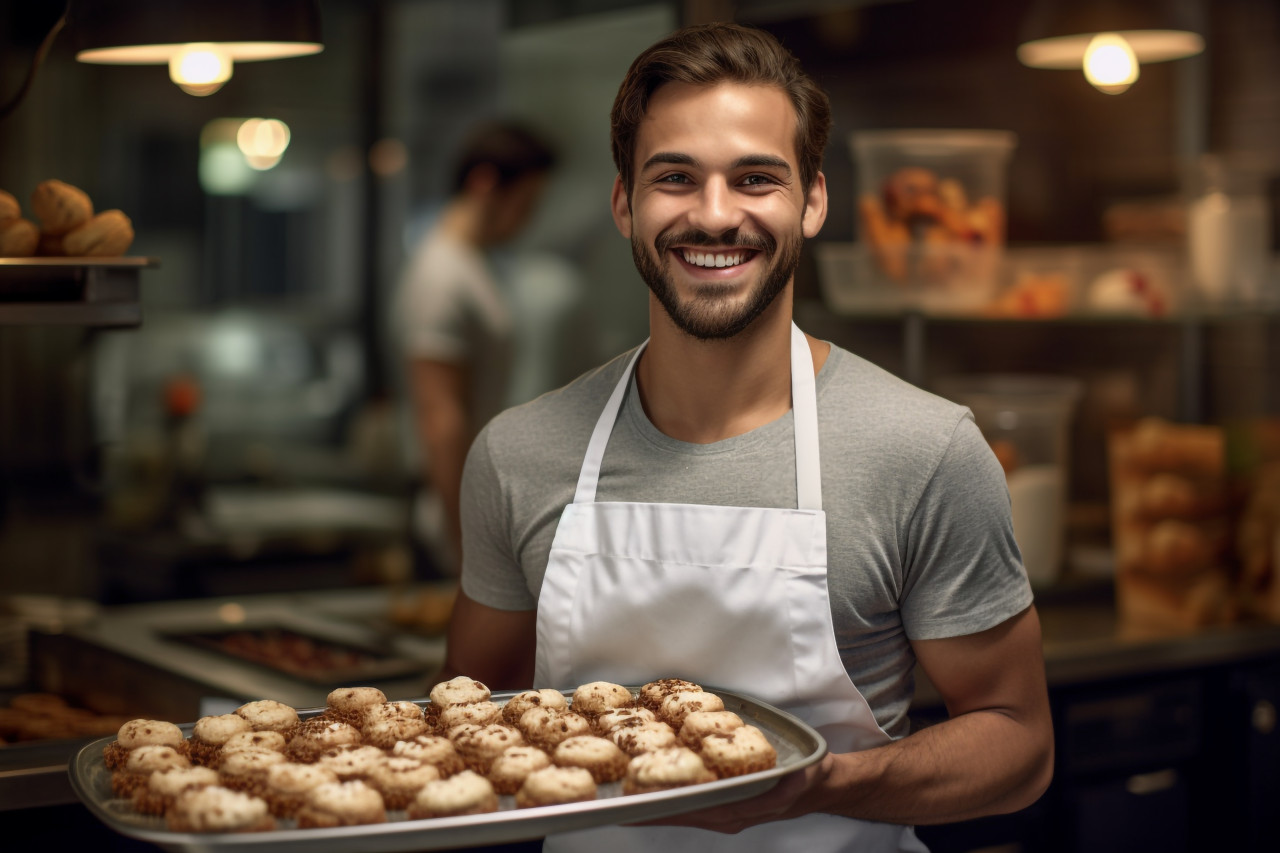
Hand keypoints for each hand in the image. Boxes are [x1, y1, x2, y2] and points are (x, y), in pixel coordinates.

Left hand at [636, 754, 832, 833]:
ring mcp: (725, 810)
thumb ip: (762, 794)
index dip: (659, 810)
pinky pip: (695, 801)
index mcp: (737, 811)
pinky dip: (675, 795)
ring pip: (684, 809)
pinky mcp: (727, 801)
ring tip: (629, 796)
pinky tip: (660, 785)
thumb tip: (735, 801)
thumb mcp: (789, 781)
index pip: (689, 812)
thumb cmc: (805, 778)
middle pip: (679, 814)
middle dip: (649, 810)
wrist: (822, 784)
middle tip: (617, 803)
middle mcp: (726, 815)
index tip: (632, 808)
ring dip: (658, 804)